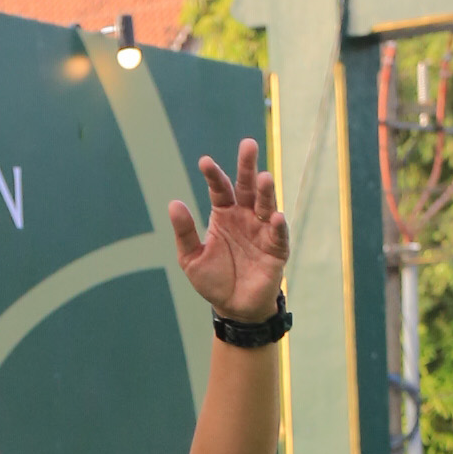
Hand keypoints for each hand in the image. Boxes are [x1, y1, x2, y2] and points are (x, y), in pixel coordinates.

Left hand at [167, 138, 288, 322]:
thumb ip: (185, 232)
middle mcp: (246, 217)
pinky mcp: (276, 249)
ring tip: (263, 177)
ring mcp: (263, 231)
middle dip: (248, 166)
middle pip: (248, 187)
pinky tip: (275, 217)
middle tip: (248, 144)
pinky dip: (278, 226)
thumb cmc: (214, 280)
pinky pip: (278, 235)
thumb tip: (173, 203)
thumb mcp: (191, 258)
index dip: (213, 175)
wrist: (234, 309)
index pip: (220, 188)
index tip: (204, 161)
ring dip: (266, 191)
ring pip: (266, 205)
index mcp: (224, 214)